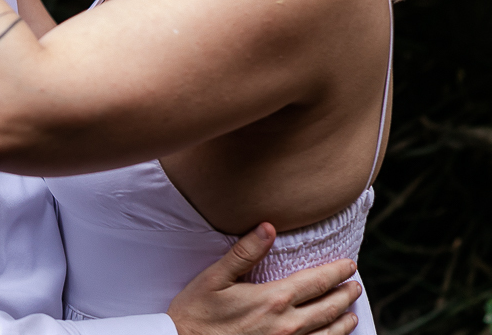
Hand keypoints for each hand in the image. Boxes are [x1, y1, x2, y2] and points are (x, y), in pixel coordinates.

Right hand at [168, 223, 362, 334]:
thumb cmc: (197, 312)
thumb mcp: (215, 277)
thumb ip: (245, 252)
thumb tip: (268, 228)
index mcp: (272, 299)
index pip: (316, 282)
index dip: (336, 272)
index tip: (350, 265)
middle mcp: (287, 325)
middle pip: (328, 308)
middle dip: (345, 295)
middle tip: (355, 285)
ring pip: (327, 334)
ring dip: (343, 322)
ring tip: (352, 313)